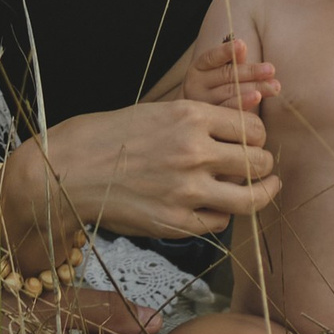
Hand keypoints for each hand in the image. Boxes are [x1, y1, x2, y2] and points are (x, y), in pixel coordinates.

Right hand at [16, 96, 281, 240]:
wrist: (70, 170)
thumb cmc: (111, 136)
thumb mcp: (158, 110)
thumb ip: (199, 121)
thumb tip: (240, 132)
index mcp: (190, 115)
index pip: (253, 127)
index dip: (259, 136)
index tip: (255, 142)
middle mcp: (193, 151)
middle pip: (259, 161)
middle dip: (264, 165)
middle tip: (262, 167)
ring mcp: (186, 190)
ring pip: (250, 198)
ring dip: (259, 194)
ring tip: (262, 190)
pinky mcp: (175, 222)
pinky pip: (219, 222)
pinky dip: (221, 215)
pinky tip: (214, 207)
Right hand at [183, 33, 280, 116]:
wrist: (199, 118)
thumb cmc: (216, 87)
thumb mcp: (220, 71)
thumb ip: (232, 61)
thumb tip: (242, 47)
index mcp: (198, 69)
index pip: (211, 58)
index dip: (226, 51)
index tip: (242, 45)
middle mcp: (196, 88)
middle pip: (226, 76)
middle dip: (251, 72)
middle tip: (271, 70)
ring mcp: (203, 107)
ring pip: (230, 94)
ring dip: (254, 89)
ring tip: (272, 87)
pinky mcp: (212, 124)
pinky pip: (231, 114)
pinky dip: (245, 106)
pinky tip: (257, 100)